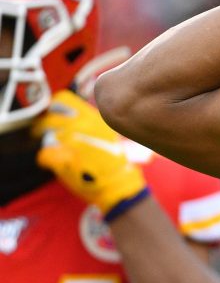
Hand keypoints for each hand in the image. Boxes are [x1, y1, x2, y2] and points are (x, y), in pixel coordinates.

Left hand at [32, 90, 147, 217]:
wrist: (118, 181)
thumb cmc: (112, 158)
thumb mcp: (105, 131)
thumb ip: (88, 121)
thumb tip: (70, 116)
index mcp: (92, 116)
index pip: (62, 100)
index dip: (53, 108)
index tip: (51, 115)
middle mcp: (81, 125)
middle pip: (48, 119)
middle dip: (41, 127)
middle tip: (39, 133)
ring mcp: (71, 142)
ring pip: (45, 137)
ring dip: (47, 143)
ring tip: (53, 149)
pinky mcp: (62, 159)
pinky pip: (44, 155)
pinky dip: (46, 159)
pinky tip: (53, 162)